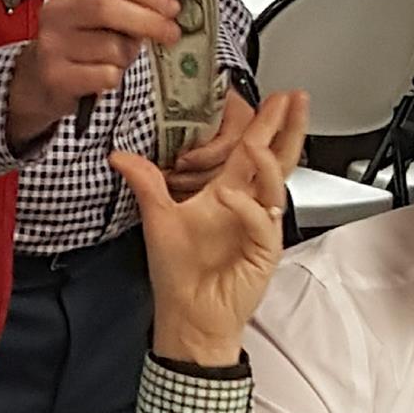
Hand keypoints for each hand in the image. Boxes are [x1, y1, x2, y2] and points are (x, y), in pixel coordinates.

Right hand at [6, 0, 178, 149]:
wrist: (40, 77)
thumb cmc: (80, 41)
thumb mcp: (97, 12)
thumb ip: (128, 3)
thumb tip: (168, 9)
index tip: (172, 6)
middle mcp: (56, 10)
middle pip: (109, 7)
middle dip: (149, 21)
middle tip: (171, 32)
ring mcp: (52, 43)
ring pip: (111, 46)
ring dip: (128, 55)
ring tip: (120, 57)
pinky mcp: (56, 75)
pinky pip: (105, 75)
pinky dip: (115, 76)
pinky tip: (105, 74)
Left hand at [112, 91, 307, 366]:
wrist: (188, 315)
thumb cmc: (180, 273)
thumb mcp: (158, 218)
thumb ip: (145, 183)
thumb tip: (120, 156)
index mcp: (229, 194)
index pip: (251, 150)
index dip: (262, 124)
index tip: (270, 97)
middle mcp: (250, 207)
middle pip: (277, 160)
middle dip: (286, 128)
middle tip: (293, 100)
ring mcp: (261, 228)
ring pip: (277, 187)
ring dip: (269, 162)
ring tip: (257, 142)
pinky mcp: (263, 251)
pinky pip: (262, 223)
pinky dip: (249, 209)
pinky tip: (234, 197)